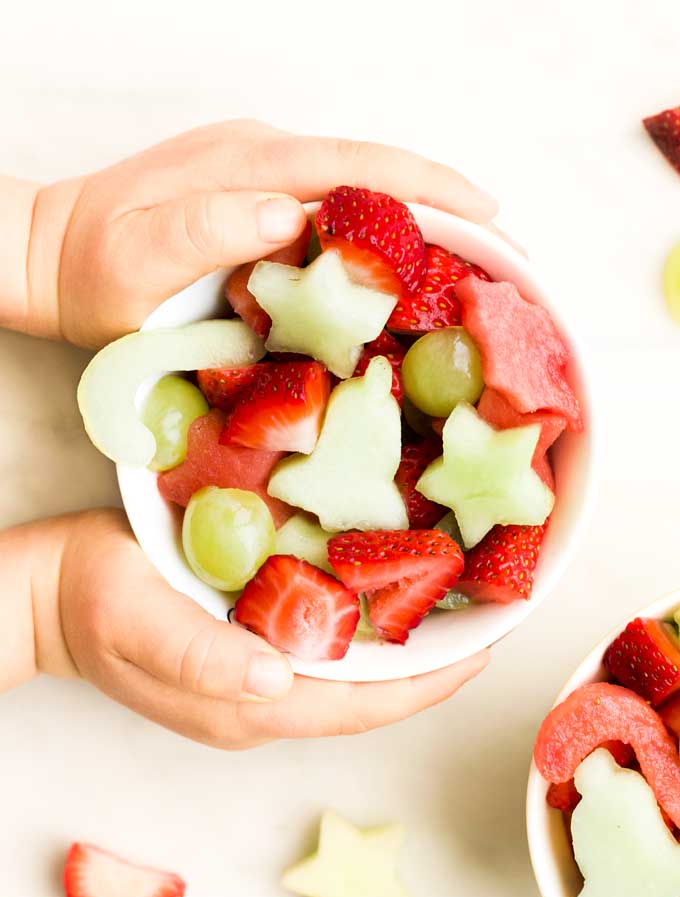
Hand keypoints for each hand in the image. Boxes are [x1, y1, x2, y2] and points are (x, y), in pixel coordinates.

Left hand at [25, 119, 497, 345]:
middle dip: (448, 201)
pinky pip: (334, 197)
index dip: (433, 188)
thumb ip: (209, 229)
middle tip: (507, 251)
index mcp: (250, 165)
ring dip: (420, 213)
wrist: (53, 252)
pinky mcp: (252, 190)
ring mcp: (259, 168)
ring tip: (474, 256)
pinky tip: (402, 255)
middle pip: (378, 166)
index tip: (493, 219)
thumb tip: (293, 212)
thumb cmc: (96, 270)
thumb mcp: (139, 258)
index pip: (363, 165)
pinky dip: (381, 223)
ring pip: (361, 181)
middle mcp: (263, 154)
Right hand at [36, 509, 487, 748]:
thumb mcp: (138, 622)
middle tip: (492, 620)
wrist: (51, 594)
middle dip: (436, 668)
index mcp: (247, 706)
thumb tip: (278, 681)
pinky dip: (369, 629)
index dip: (430, 684)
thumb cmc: (91, 601)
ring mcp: (256, 681)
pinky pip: (328, 651)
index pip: (362, 707)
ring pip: (355, 676)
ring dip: (409, 649)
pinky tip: (388, 594)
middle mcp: (263, 702)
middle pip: (372, 697)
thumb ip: (202, 658)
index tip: (486, 648)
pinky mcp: (247, 652)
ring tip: (460, 607)